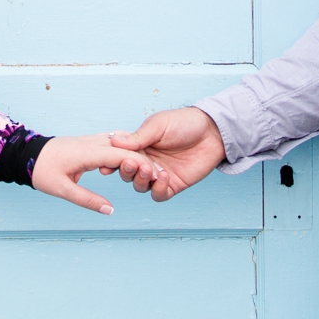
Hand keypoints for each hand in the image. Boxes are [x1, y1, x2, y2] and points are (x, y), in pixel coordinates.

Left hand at [31, 134, 158, 214]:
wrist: (27, 153)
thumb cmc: (42, 171)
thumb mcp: (62, 190)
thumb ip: (87, 200)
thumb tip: (110, 209)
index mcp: (88, 153)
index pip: (122, 156)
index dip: (141, 166)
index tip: (158, 177)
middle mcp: (93, 143)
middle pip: (127, 148)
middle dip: (145, 161)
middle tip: (162, 175)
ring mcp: (92, 140)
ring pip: (122, 142)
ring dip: (138, 154)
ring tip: (152, 168)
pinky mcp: (90, 141)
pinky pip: (114, 141)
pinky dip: (127, 149)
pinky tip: (134, 157)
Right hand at [108, 107, 224, 201]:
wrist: (212, 132)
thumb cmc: (184, 123)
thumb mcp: (159, 125)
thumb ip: (138, 137)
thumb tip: (114, 141)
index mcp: (139, 146)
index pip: (120, 157)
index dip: (112, 162)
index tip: (105, 165)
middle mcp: (146, 161)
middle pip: (127, 174)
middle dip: (126, 171)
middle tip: (132, 164)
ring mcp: (159, 174)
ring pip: (140, 186)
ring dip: (141, 180)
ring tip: (150, 170)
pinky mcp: (173, 185)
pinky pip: (158, 195)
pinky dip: (157, 189)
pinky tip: (164, 177)